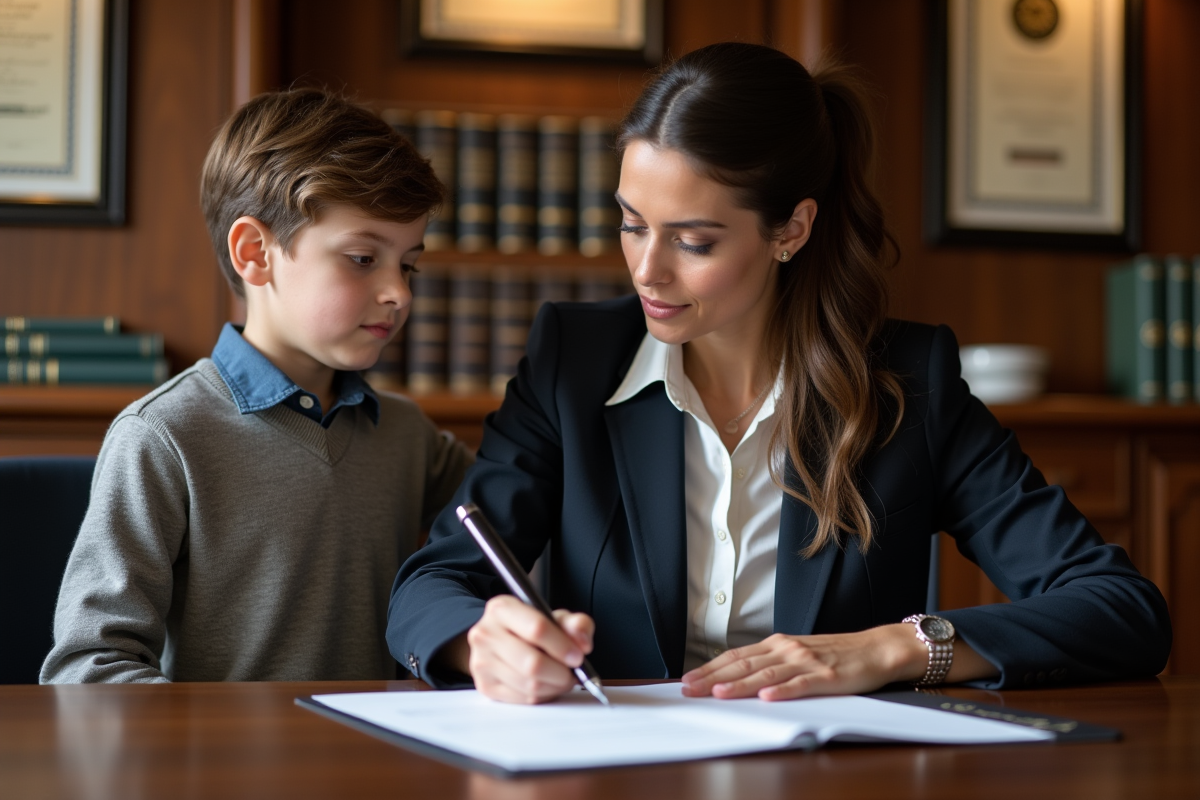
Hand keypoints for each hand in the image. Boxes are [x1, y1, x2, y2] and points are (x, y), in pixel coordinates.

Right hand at [465, 595, 595, 703]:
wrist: (501, 640)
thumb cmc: (529, 628)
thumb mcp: (554, 617)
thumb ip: (575, 623)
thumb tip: (582, 642)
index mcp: (502, 608)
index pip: (537, 628)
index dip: (562, 646)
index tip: (578, 656)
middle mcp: (486, 633)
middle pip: (532, 663)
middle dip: (561, 673)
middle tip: (572, 673)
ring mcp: (482, 661)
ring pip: (529, 685)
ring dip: (554, 686)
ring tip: (561, 678)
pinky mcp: (485, 685)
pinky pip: (523, 699)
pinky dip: (543, 696)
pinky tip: (547, 685)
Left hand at [680, 625, 926, 701]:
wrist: (875, 648)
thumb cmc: (836, 654)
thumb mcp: (797, 653)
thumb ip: (771, 663)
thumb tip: (738, 676)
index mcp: (778, 644)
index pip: (736, 656)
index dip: (710, 668)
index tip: (688, 680)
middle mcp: (787, 649)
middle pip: (744, 664)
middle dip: (713, 678)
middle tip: (690, 689)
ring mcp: (806, 662)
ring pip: (766, 675)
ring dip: (740, 685)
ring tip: (719, 693)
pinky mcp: (826, 677)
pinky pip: (800, 685)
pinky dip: (782, 691)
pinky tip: (767, 698)